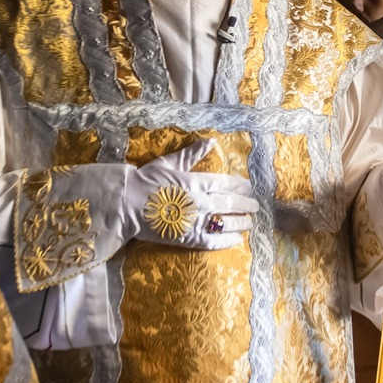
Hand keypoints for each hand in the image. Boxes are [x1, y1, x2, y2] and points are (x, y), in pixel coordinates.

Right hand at [125, 141, 260, 249]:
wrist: (126, 203)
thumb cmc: (146, 180)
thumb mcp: (169, 162)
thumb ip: (192, 154)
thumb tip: (211, 141)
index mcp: (197, 181)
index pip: (227, 183)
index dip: (241, 186)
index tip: (250, 188)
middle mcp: (201, 201)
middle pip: (231, 203)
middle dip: (246, 205)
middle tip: (256, 206)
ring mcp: (196, 221)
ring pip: (226, 222)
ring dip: (241, 222)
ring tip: (250, 222)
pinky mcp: (189, 238)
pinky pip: (214, 241)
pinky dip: (227, 241)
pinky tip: (237, 240)